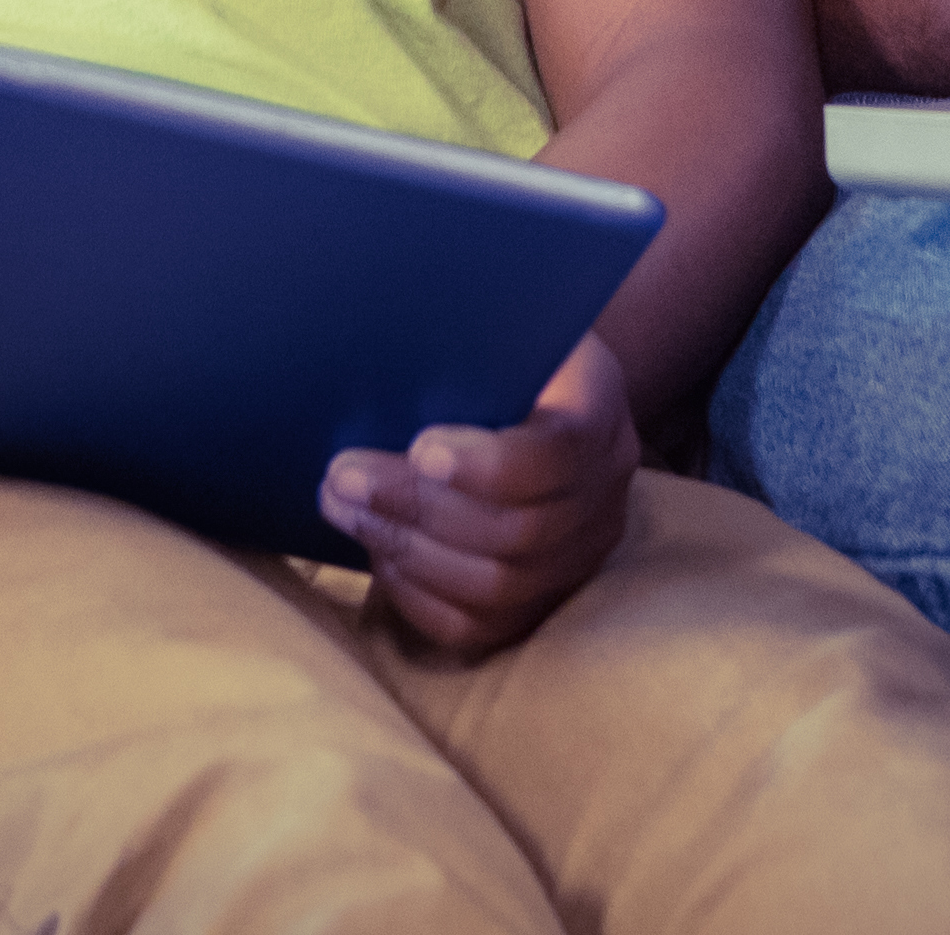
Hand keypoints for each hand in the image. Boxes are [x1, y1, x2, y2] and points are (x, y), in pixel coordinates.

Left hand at [319, 331, 635, 658]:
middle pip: (520, 530)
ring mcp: (581, 554)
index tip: (418, 447)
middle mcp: (606, 490)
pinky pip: (482, 628)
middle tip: (342, 476)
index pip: (560, 453)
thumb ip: (458, 339)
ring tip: (343, 507)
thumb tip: (375, 330)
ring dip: (407, 550)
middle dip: (417, 507)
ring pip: (499, 586)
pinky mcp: (544, 598)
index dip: (489, 463)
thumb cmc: (496, 346)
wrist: (529, 390)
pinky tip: (378, 554)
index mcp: (599, 407)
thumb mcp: (492, 321)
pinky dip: (421, 598)